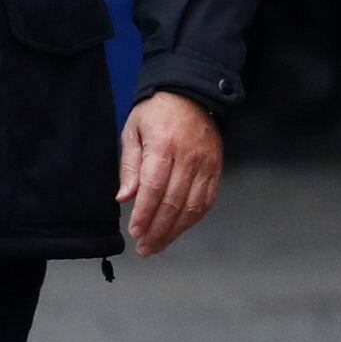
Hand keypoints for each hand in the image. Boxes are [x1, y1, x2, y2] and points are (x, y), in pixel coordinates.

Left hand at [117, 93, 222, 256]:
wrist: (190, 93)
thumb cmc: (156, 112)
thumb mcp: (133, 131)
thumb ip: (130, 165)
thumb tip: (125, 198)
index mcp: (164, 145)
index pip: (154, 187)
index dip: (145, 213)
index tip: (135, 232)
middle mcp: (188, 157)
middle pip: (174, 202)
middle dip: (158, 230)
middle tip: (144, 248)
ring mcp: (206, 164)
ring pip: (192, 206)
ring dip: (175, 231)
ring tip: (158, 245)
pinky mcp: (216, 169)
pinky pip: (206, 201)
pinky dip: (192, 219)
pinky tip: (178, 230)